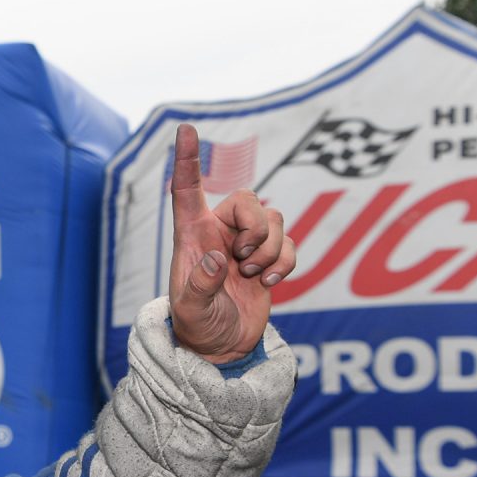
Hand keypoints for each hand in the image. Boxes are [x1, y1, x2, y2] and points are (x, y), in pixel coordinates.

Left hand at [167, 123, 298, 363]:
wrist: (221, 347)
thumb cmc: (196, 325)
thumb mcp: (190, 310)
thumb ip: (200, 285)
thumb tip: (216, 257)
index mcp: (191, 235)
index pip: (186, 189)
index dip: (186, 159)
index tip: (185, 128)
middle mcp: (219, 232)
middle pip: (249, 199)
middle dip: (256, 227)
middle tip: (244, 261)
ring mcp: (246, 244)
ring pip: (275, 220)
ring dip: (271, 250)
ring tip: (252, 276)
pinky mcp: (270, 259)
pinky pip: (291, 245)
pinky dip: (285, 264)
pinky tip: (267, 285)